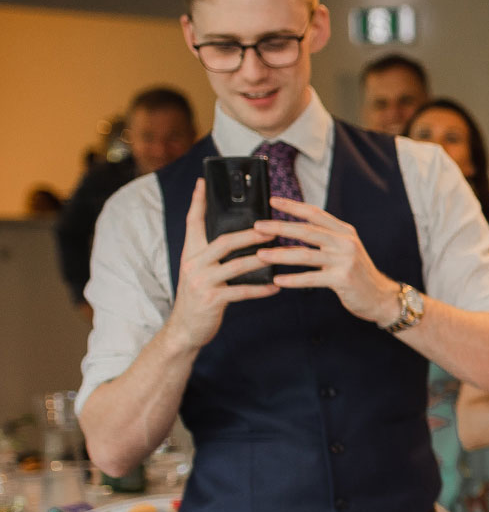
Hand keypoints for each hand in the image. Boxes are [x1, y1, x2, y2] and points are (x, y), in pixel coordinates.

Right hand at [165, 180, 280, 350]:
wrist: (185, 329)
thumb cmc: (200, 297)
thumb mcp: (201, 272)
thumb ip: (213, 255)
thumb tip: (243, 239)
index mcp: (191, 253)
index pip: (193, 221)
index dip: (198, 201)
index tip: (203, 182)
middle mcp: (193, 263)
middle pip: (224, 241)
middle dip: (251, 234)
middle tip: (273, 228)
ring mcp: (200, 281)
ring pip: (236, 265)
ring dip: (262, 260)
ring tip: (281, 255)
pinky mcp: (211, 300)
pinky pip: (241, 291)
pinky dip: (260, 289)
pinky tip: (276, 288)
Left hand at [255, 197, 399, 325]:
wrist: (380, 297)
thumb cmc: (357, 273)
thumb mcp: (345, 249)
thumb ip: (325, 237)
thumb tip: (293, 229)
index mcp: (345, 231)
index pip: (315, 213)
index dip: (293, 206)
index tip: (272, 200)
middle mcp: (346, 243)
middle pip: (307, 231)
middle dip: (279, 228)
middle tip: (258, 227)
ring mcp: (345, 261)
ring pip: (306, 255)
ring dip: (280, 254)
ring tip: (261, 255)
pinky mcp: (342, 280)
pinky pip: (311, 278)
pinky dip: (293, 279)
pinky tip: (278, 280)